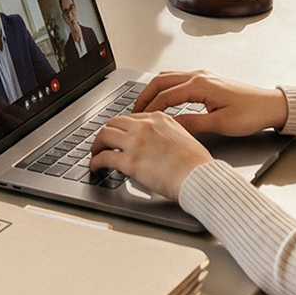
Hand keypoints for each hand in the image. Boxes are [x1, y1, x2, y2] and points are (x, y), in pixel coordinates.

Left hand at [90, 111, 210, 201]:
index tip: (119, 135)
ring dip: (96, 145)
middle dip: (106, 133)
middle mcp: (144, 126)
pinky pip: (104, 157)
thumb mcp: (183, 136)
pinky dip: (95, 162)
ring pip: (104, 135)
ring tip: (95, 153)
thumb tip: (156, 143)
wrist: (200, 176)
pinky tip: (95, 167)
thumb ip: (166, 134)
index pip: (131, 118)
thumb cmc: (197, 163)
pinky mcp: (130, 161)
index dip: (121, 127)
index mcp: (158, 118)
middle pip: (114, 122)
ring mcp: (136, 142)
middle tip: (103, 143)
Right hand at [132, 70, 287, 135]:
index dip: (149, 109)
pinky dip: (165, 87)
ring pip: (168, 77)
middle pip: (161, 81)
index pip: (165, 96)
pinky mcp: (207, 79)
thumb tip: (170, 126)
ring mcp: (202, 75)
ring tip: (144, 105)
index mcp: (199, 85)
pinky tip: (163, 98)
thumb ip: (192, 124)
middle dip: (145, 96)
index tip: (137, 120)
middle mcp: (198, 76)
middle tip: (133, 112)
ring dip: (153, 89)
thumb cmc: (250, 114)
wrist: (270, 105)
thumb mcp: (220, 124)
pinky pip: (178, 78)